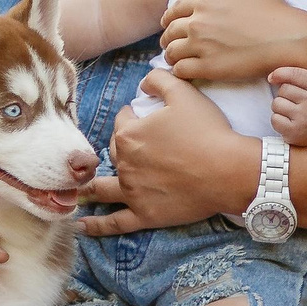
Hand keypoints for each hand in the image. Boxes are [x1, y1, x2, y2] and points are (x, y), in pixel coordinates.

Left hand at [80, 71, 258, 235]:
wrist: (229, 170)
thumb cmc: (207, 131)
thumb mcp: (183, 92)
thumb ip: (158, 80)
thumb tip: (143, 82)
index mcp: (129, 134)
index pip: (122, 121)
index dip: (133, 117)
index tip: (145, 117)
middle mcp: (125, 163)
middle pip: (114, 151)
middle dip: (121, 146)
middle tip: (137, 146)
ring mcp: (133, 191)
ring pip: (107, 185)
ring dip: (90, 186)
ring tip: (76, 189)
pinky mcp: (145, 214)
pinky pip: (116, 222)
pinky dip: (98, 225)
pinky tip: (81, 226)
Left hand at [159, 0, 306, 81]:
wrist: (288, 39)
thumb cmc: (272, 10)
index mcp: (205, 2)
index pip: (174, 9)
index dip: (169, 17)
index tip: (170, 24)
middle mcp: (198, 24)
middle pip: (169, 32)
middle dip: (168, 37)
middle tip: (172, 44)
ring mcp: (202, 47)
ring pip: (171, 52)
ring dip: (172, 55)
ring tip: (177, 59)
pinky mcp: (209, 68)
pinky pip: (181, 70)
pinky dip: (179, 71)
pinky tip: (186, 71)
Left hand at [268, 65, 306, 145]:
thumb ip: (297, 78)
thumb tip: (271, 77)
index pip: (295, 74)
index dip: (280, 73)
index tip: (272, 78)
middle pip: (283, 89)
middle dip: (283, 95)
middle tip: (294, 103)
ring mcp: (304, 118)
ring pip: (276, 103)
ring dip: (279, 108)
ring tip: (291, 113)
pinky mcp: (295, 131)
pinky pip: (274, 119)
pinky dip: (278, 121)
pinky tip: (288, 123)